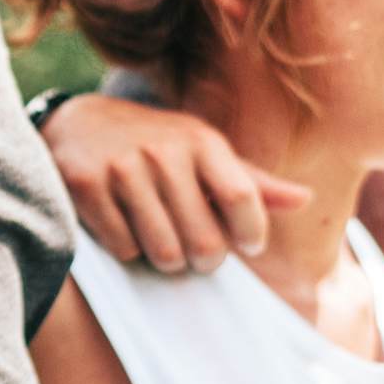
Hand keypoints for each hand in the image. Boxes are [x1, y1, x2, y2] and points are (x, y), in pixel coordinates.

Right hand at [40, 94, 309, 272]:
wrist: (78, 124)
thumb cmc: (156, 146)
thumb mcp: (204, 154)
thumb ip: (251, 182)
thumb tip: (305, 199)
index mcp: (202, 141)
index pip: (244, 201)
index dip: (250, 235)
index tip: (246, 244)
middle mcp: (163, 151)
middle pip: (205, 242)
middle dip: (205, 260)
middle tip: (197, 254)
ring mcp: (122, 167)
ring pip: (164, 252)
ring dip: (166, 259)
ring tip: (162, 242)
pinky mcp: (85, 185)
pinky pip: (123, 248)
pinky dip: (128, 250)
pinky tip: (125, 228)